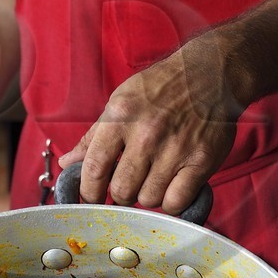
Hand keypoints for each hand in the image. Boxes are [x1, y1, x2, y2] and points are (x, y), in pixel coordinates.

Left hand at [58, 31, 241, 215]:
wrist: (210, 74)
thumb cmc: (160, 88)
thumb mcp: (120, 101)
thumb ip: (93, 136)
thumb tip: (67, 164)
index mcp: (120, 117)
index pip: (93, 169)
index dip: (88, 191)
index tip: (92, 196)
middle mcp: (146, 134)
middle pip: (121, 190)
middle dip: (120, 194)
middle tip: (127, 185)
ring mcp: (175, 149)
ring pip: (149, 199)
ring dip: (147, 196)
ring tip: (152, 179)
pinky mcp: (201, 161)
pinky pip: (177, 202)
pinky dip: (171, 203)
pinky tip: (171, 188)